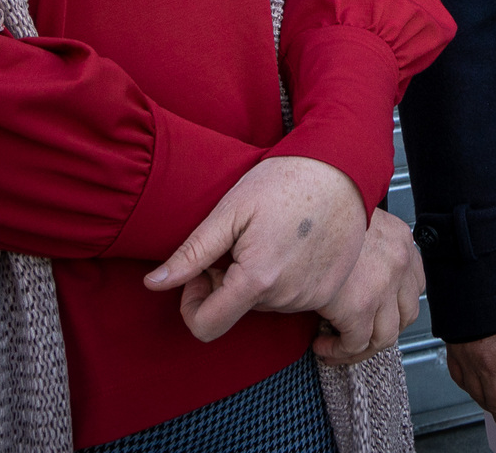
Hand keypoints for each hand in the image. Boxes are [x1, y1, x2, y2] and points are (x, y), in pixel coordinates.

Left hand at [146, 156, 367, 341]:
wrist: (344, 168)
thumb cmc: (284, 181)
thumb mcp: (230, 210)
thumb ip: (191, 254)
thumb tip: (152, 285)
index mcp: (256, 280)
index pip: (206, 327)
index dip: (192, 304)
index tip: (203, 271)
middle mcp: (286, 297)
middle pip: (237, 311)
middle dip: (228, 283)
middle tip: (240, 242)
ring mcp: (313, 296)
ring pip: (265, 304)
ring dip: (258, 280)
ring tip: (269, 238)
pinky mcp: (331, 290)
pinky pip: (294, 299)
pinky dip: (285, 279)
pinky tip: (291, 244)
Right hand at [313, 208, 425, 364]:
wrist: (302, 209)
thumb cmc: (317, 212)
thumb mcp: (352, 220)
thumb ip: (362, 244)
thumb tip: (353, 272)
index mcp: (400, 240)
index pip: (414, 284)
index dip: (395, 306)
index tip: (373, 315)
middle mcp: (400, 262)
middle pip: (406, 314)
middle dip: (382, 331)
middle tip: (356, 338)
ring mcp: (383, 286)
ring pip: (385, 336)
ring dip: (361, 348)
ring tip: (336, 346)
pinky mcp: (359, 306)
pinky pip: (355, 343)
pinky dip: (339, 352)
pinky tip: (322, 346)